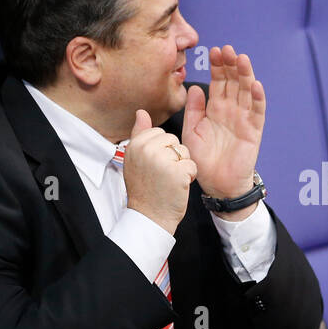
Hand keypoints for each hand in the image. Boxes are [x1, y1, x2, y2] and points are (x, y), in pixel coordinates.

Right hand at [123, 109, 197, 234]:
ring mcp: (162, 161)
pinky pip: (192, 165)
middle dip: (174, 157)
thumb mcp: (135, 159)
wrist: (150, 216)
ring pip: (184, 152)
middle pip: (174, 141)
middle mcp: (147, 150)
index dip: (162, 150)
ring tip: (169, 180)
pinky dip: (189, 176)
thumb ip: (140, 134)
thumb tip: (141, 112)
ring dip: (182, 166)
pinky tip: (178, 186)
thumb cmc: (144, 189)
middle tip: (162, 174)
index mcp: (135, 144)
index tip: (154, 166)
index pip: (160, 133)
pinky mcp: (177, 172)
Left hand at [183, 45, 265, 207]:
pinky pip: (257, 112)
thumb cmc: (203, 160)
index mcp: (216, 109)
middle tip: (227, 49)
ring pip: (246, 92)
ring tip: (242, 59)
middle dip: (231, 65)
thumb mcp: (191, 132)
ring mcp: (244, 119)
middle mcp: (231, 110)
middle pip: (234, 82)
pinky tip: (256, 85)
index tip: (214, 51)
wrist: (217, 185)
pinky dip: (258, 99)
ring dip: (245, 75)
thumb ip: (194, 110)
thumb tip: (195, 87)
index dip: (217, 67)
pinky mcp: (254, 131)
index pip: (219, 82)